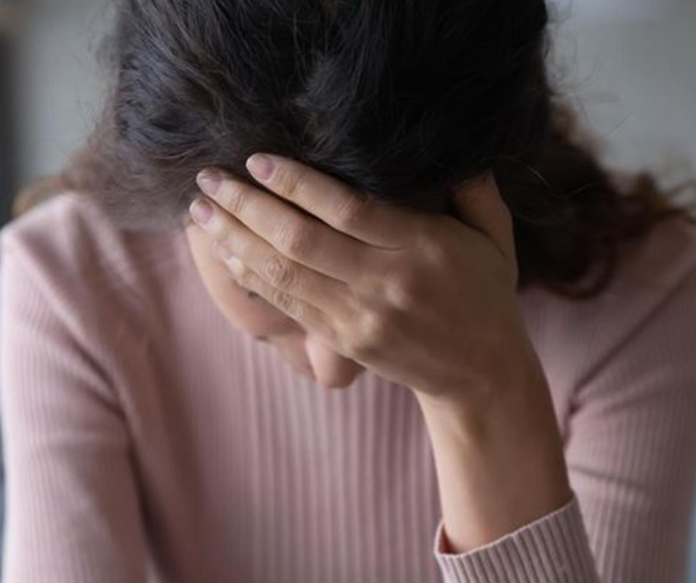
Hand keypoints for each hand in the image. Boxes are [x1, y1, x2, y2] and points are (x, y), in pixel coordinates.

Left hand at [189, 153, 534, 404]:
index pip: (347, 209)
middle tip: (208, 179)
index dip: (296, 183)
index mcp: (422, 247)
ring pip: (284, 274)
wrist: (479, 373)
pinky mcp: (344, 341)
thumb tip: (448, 140)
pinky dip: (252, 277)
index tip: (255, 160)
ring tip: (200, 211)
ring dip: (234, 240)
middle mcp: (386, 283)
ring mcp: (360, 317)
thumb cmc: (486, 293)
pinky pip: (288, 304)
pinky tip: (226, 252)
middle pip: (301, 240)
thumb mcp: (495, 235)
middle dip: (246, 206)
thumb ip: (472, 187)